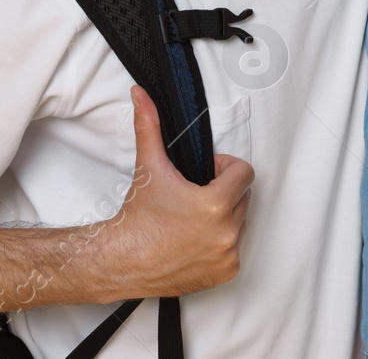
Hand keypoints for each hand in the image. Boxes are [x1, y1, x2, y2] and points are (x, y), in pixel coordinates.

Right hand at [102, 86, 253, 297]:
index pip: (245, 173)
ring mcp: (227, 255)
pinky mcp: (225, 272)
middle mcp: (226, 232)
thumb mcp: (149, 168)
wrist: (122, 261)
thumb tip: (141, 94)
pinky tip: (195, 239)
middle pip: (244, 196)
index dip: (225, 168)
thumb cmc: (138, 218)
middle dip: (224, 190)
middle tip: (196, 194)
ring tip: (194, 217)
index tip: (206, 173)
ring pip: (241, 221)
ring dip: (224, 215)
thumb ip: (150, 126)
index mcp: (215, 204)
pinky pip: (235, 248)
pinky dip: (221, 242)